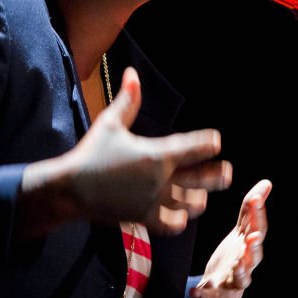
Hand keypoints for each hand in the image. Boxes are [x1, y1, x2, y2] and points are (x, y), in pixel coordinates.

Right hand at [18, 67, 231, 236]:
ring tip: (201, 198)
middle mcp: (160, 180)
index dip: (208, 143)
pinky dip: (178, 222)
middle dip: (217, 175)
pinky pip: (170, 225)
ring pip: (188, 204)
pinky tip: (180, 217)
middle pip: (201, 179)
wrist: (70, 189)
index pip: (195, 148)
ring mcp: (153, 202)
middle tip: (228, 173)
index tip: (215, 141)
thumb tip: (133, 72)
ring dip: (197, 200)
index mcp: (157, 154)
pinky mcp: (143, 219)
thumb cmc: (91, 153)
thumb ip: (128, 99)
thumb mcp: (110, 123)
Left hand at [191, 179, 271, 297]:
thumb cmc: (235, 257)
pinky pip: (209, 296)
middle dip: (255, 246)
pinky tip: (194, 291)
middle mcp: (246, 264)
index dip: (258, 214)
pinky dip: (202, 295)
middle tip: (254, 237)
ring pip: (241, 278)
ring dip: (240, 270)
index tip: (255, 198)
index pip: (257, 228)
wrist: (221, 294)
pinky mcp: (215, 294)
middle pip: (254, 255)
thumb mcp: (241, 232)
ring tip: (237, 263)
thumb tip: (267, 182)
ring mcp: (231, 281)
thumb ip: (250, 209)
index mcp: (249, 247)